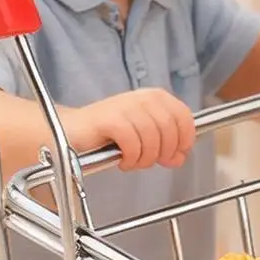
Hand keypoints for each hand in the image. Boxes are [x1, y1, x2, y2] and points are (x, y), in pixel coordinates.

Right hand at [64, 89, 196, 171]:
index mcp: (155, 98)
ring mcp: (125, 107)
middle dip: (163, 153)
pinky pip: (132, 143)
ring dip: (144, 158)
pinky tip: (121, 160)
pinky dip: (130, 158)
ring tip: (132, 161)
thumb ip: (165, 147)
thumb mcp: (145, 139)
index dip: (185, 139)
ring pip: (152, 139)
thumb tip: (179, 158)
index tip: (177, 153)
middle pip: (169, 130)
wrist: (75, 131)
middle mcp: (142, 98)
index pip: (183, 116)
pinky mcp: (110, 119)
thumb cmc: (109, 134)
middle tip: (149, 161)